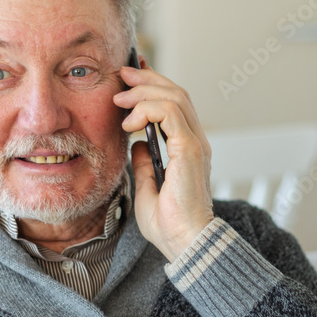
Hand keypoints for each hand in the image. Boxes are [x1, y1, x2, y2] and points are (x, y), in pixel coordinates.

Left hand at [114, 61, 213, 261]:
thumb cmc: (169, 224)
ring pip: (174, 96)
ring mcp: (195, 143)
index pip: (174, 105)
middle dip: (147, 79)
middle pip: (176, 93)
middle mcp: (195, 142)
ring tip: (120, 98)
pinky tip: (129, 122)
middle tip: (122, 74)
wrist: (184, 242)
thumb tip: (137, 144)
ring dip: (144, 91)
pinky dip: (147, 109)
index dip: (153, 86)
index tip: (129, 80)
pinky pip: (170, 112)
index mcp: (187, 149)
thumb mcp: (148, 188)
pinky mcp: (190, 148)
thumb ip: (145, 164)